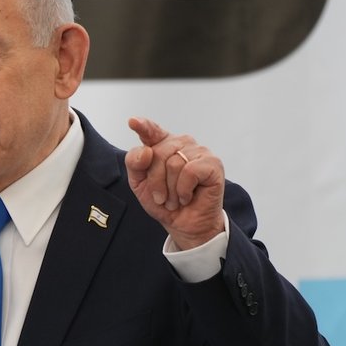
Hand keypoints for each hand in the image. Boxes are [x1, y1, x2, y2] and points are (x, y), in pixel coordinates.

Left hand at [125, 117, 224, 249]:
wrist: (184, 224)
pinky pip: (189, 171)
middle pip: (157, 154)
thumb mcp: (140, 184)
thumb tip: (146, 150)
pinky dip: (184, 190)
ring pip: (173, 163)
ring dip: (171, 190)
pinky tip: (188, 196)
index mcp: (162, 145)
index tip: (133, 121)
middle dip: (156, 181)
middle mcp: (182, 143)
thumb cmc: (164, 202)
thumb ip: (135, 164)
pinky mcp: (213, 163)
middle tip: (162, 197)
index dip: (143, 126)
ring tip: (176, 198)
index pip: (152, 131)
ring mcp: (199, 151)